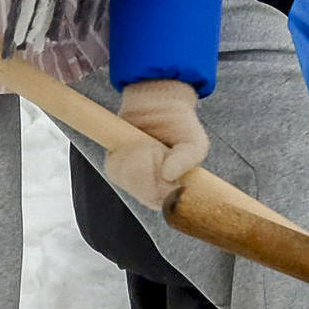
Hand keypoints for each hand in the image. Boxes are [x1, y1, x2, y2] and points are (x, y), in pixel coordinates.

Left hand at [105, 79, 208, 207]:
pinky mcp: (115, 169)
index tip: (169, 171)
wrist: (158, 104)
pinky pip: (116, 169)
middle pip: (147, 194)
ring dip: (141, 158)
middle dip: (154, 168)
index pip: (166, 204)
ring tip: (151, 145)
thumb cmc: (181, 128)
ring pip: (132, 180)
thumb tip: (167, 175)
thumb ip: (186, 159)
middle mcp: (151, 190)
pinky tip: (136, 144)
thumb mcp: (194, 143)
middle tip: (161, 150)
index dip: (165, 189)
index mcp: (173, 191)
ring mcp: (131, 181)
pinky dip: (125, 154)